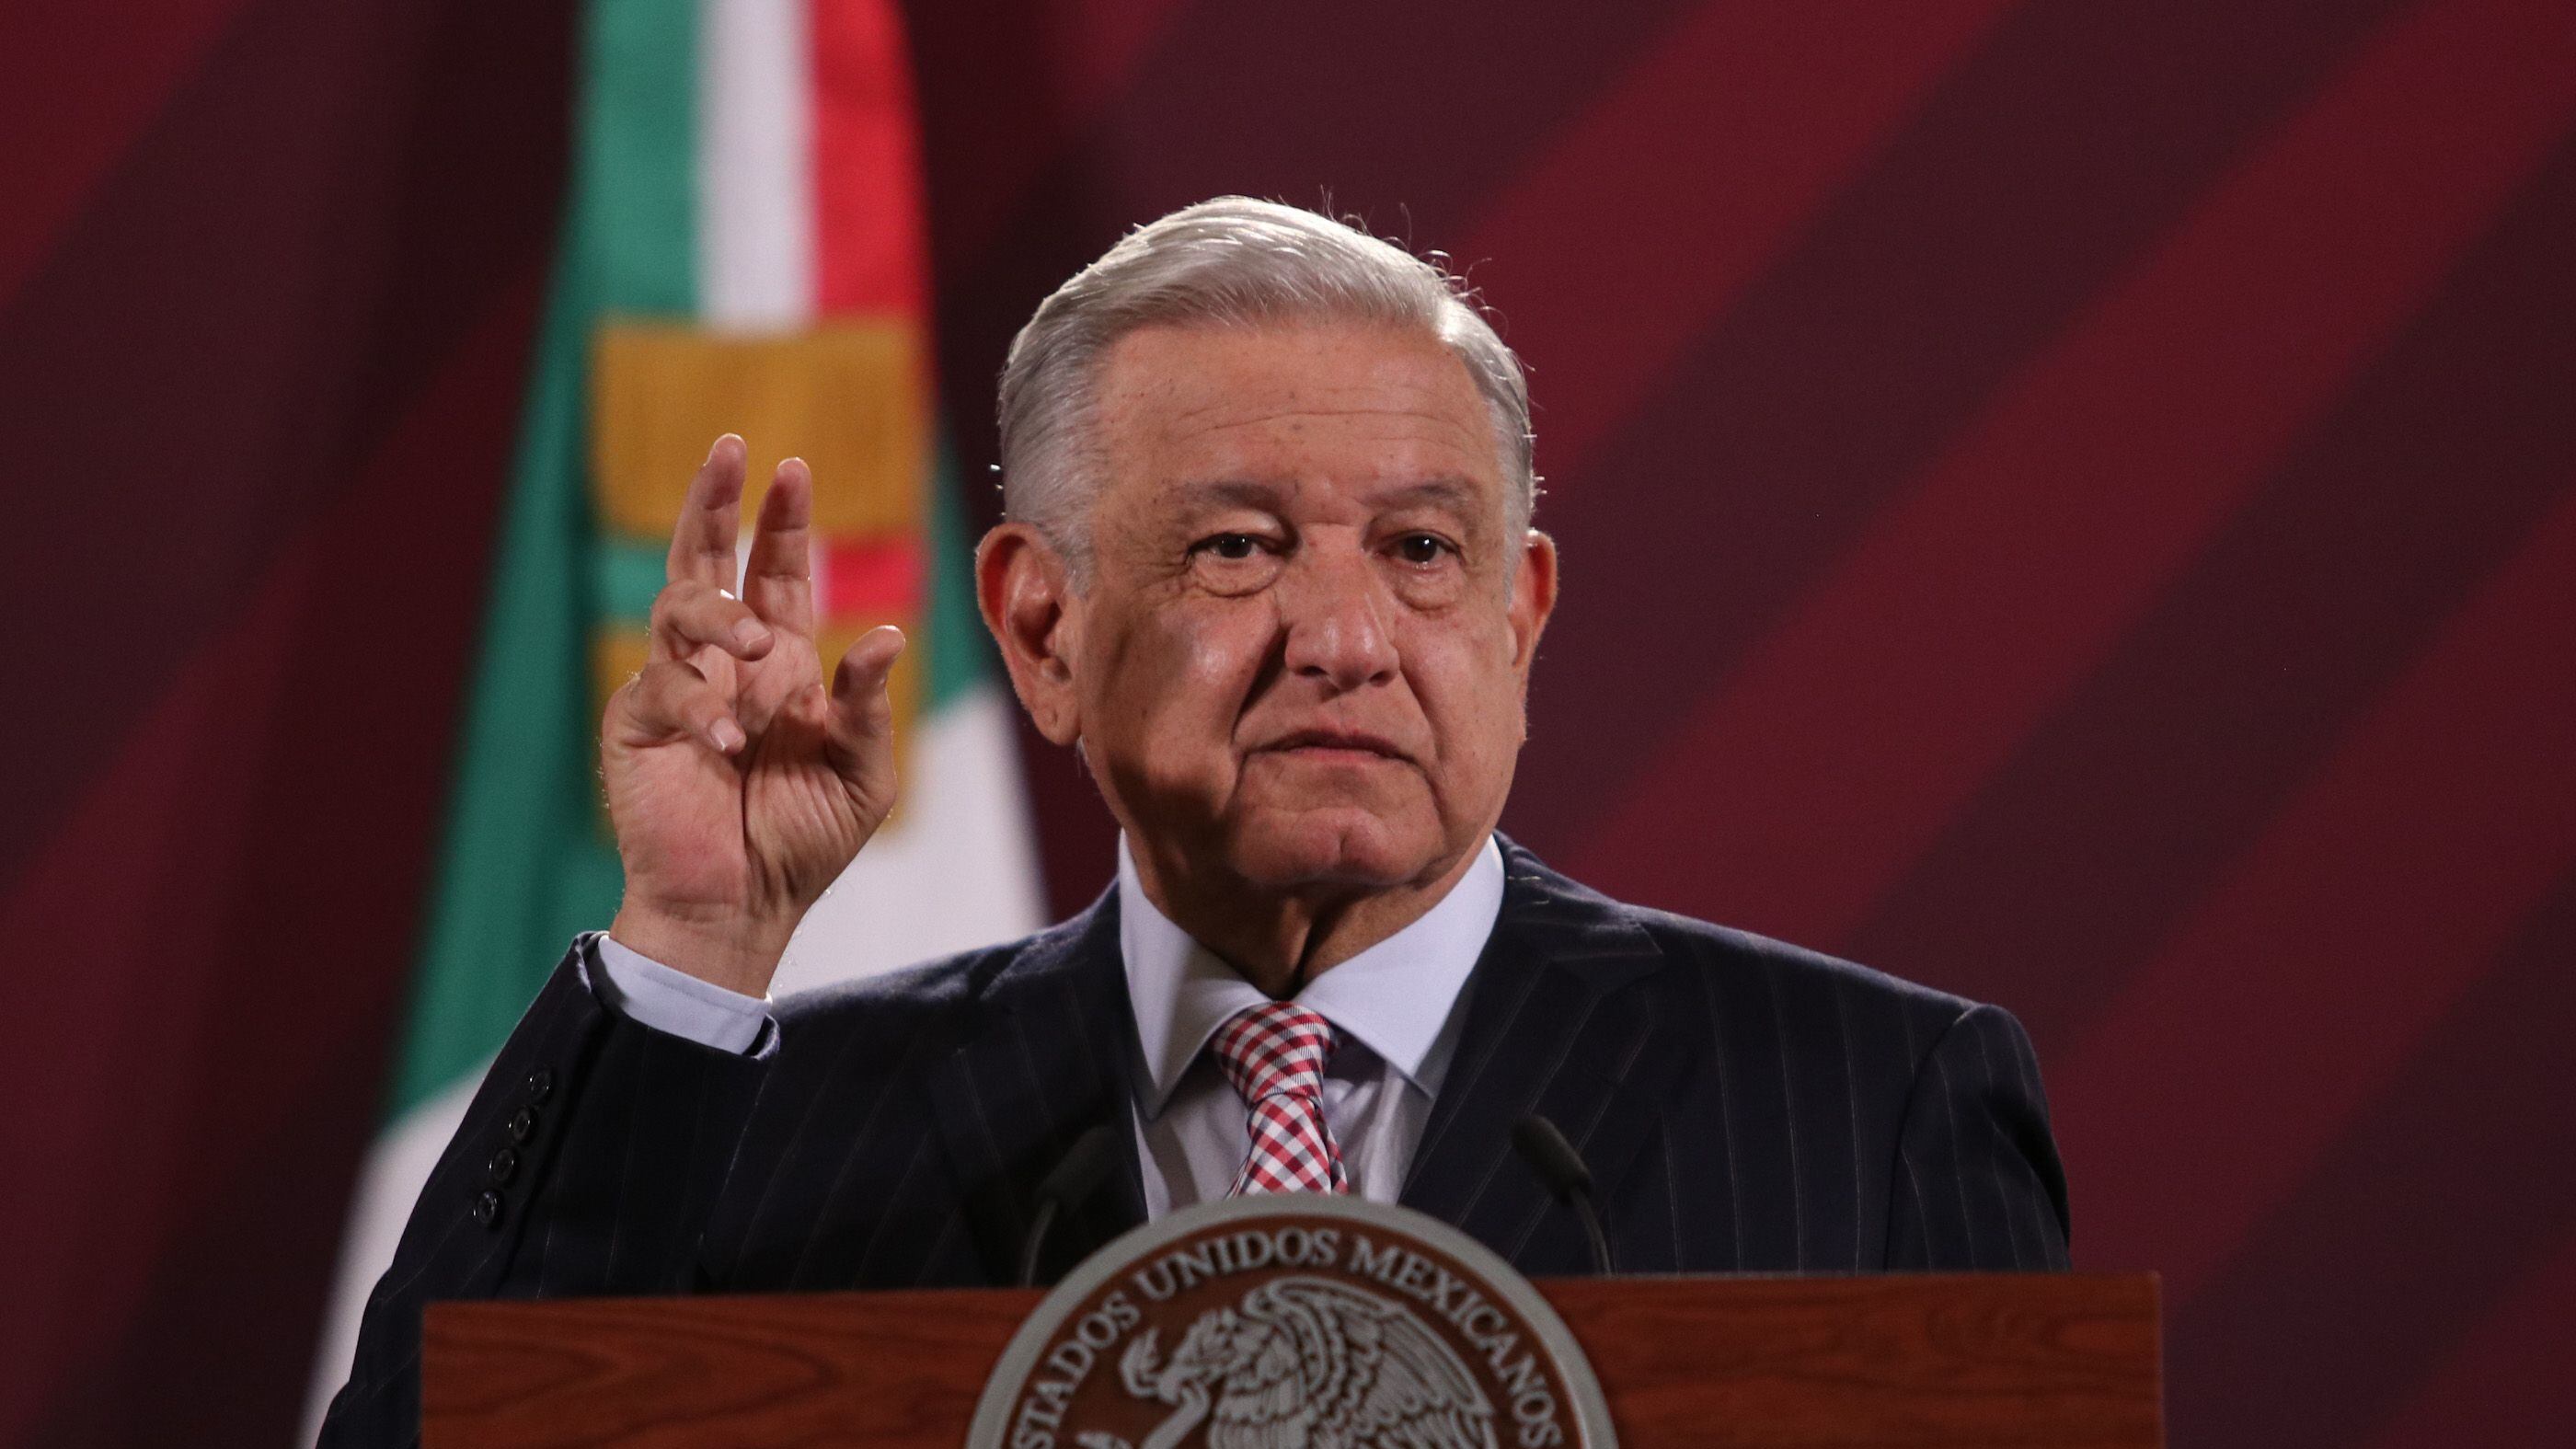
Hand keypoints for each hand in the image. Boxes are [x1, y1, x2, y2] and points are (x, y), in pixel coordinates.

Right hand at [602, 435, 904, 993]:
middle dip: (716, 501)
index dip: (781, 519)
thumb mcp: (862, 773)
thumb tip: (882, 632)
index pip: (775, 571)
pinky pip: (662, 690)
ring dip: (716, 612)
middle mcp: (724, 662)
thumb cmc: (803, 841)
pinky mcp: (639, 727)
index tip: (793, 466)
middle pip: (707, 558)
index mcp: (780, 663)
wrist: (743, 906)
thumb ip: (868, 704)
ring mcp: (676, 687)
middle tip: (732, 447)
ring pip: (677, 607)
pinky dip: (700, 708)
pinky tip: (731, 743)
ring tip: (755, 644)